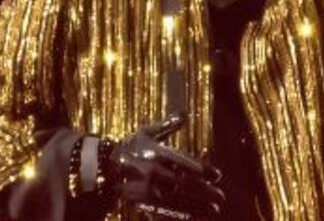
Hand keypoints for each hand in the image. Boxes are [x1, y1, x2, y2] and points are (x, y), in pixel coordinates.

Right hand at [108, 111, 224, 218]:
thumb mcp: (146, 133)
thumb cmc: (128, 148)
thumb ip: (167, 125)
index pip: (186, 163)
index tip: (218, 175)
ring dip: (198, 205)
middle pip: (185, 183)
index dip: (204, 169)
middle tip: (221, 197)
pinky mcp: (144, 201)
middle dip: (205, 191)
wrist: (102, 167)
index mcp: (158, 153)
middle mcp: (155, 171)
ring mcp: (149, 188)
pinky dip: (182, 213)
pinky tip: (194, 216)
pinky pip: (166, 209)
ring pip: (178, 199)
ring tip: (214, 209)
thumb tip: (184, 113)